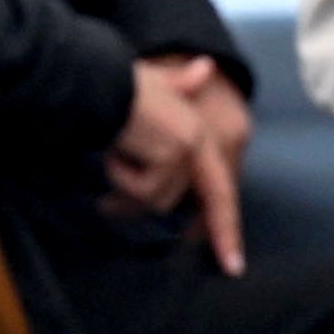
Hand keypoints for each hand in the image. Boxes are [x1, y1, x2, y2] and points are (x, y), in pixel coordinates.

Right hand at [102, 54, 245, 275]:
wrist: (100, 76)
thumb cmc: (119, 81)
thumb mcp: (153, 87)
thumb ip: (180, 85)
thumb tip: (205, 67)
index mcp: (200, 134)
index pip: (222, 191)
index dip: (226, 228)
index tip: (233, 266)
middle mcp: (201, 142)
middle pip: (192, 201)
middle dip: (172, 216)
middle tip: (130, 203)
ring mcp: (189, 149)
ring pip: (156, 197)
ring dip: (126, 183)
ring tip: (111, 155)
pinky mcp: (172, 153)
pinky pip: (142, 187)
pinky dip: (120, 173)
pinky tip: (112, 150)